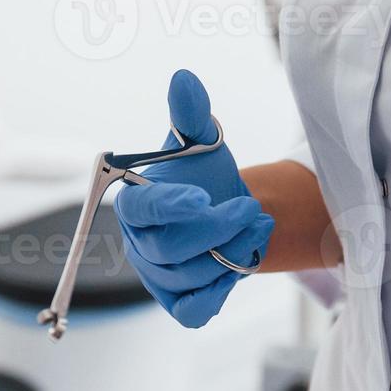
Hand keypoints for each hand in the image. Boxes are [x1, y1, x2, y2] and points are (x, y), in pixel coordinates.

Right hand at [114, 69, 273, 327]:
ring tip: (256, 226)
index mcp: (134, 205)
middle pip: (168, 249)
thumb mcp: (202, 142)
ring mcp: (157, 277)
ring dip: (230, 252)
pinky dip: (217, 293)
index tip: (203, 196)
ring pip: (189, 277)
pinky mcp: (178, 302)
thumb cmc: (205, 176)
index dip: (169, 206)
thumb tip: (184, 78)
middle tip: (251, 208)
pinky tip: (236, 266)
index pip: (139, 211)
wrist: (227, 212)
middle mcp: (139, 244)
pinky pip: (193, 311)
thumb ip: (191, 114)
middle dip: (217, 229)